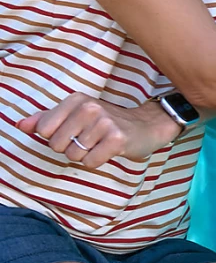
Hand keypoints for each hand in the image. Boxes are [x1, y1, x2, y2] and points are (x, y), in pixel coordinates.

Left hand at [17, 93, 179, 167]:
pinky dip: (97, 162)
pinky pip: (90, 163)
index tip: (74, 132)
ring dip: (85, 156)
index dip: (56, 137)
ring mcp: (104, 123)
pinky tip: (109, 151)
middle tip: (89, 141)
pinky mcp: (117, 139)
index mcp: (76, 100)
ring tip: (100, 145)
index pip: (43, 130)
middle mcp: (89, 108)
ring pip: (73, 156)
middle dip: (70, 149)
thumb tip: (21, 125)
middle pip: (56, 145)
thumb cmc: (108, 122)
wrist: (147, 125)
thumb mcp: (76, 115)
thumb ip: (46, 119)